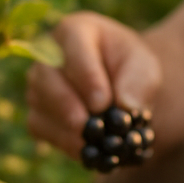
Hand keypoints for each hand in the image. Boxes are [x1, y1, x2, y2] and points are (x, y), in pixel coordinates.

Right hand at [25, 11, 160, 158]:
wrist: (122, 89)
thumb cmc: (133, 70)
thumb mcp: (145, 69)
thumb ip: (138, 84)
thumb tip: (126, 108)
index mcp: (75, 30)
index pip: (73, 45)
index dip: (86, 75)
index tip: (102, 103)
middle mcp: (47, 54)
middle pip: (45, 75)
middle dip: (65, 103)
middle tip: (85, 125)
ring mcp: (38, 84)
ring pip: (39, 103)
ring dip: (65, 127)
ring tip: (92, 144)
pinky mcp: (38, 112)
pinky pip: (40, 127)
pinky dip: (64, 142)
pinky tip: (88, 151)